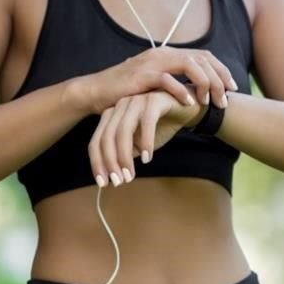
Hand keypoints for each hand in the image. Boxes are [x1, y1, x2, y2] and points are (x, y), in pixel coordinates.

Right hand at [79, 46, 236, 114]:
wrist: (97, 91)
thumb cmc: (128, 91)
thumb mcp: (155, 83)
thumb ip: (175, 81)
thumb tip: (199, 90)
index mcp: (168, 53)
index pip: (203, 56)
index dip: (221, 70)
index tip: (232, 87)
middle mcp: (163, 53)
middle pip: (201, 59)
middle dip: (218, 79)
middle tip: (225, 100)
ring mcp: (152, 62)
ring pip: (189, 65)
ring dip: (204, 83)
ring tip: (210, 102)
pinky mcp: (142, 76)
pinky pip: (167, 80)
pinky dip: (182, 90)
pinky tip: (190, 103)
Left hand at [88, 91, 202, 186]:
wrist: (186, 108)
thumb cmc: (161, 125)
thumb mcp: (139, 143)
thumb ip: (126, 153)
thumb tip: (113, 174)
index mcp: (112, 114)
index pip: (97, 141)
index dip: (98, 163)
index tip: (103, 183)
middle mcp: (120, 105)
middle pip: (107, 137)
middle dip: (111, 163)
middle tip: (119, 181)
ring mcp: (136, 100)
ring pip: (123, 131)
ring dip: (125, 156)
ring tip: (131, 174)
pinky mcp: (154, 100)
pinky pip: (146, 123)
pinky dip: (146, 142)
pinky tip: (148, 158)